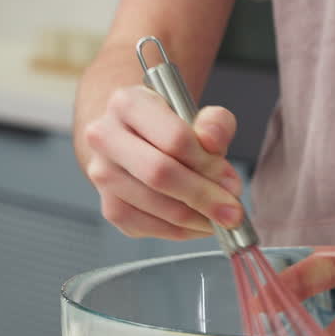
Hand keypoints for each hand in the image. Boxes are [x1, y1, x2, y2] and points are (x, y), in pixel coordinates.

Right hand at [81, 85, 244, 239]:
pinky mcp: (109, 207)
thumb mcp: (197, 113)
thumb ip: (215, 122)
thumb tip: (213, 142)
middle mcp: (105, 138)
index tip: (231, 181)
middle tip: (232, 211)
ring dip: (195, 218)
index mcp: (127, 104)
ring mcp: (102, 176)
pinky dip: (180, 231)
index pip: (174, 138)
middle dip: (203, 197)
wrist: (135, 140)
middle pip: (159, 174)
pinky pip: (148, 227)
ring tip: (219, 216)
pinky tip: (198, 223)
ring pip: (155, 206)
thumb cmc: (168, 127)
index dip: (207, 164)